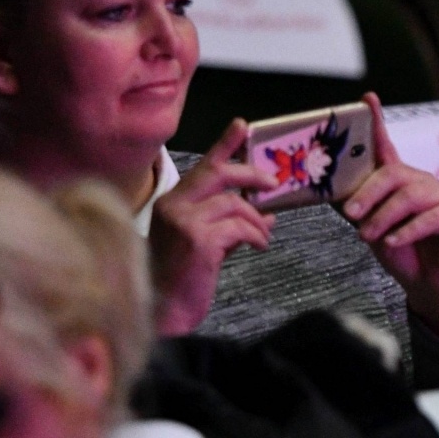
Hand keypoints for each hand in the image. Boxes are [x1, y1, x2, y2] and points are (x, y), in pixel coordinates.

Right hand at [150, 119, 276, 336]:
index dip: (224, 145)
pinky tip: (258, 247)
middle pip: (219, 174)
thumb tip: (267, 215)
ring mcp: (185, 221)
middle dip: (251, 174)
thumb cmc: (183, 279)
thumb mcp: (206, 244)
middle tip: (274, 183)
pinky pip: (240, 227)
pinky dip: (256, 235)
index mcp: (171, 203)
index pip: (202, 167)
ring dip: (257, 220)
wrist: (165, 311)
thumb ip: (231, 224)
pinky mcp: (199, 239)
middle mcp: (174, 206)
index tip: (243, 126)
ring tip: (262, 237)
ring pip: (235, 204)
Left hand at [342, 93, 438, 344]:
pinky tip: (393, 243)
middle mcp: (422, 182)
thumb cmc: (401, 251)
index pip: (386, 145)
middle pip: (394, 173)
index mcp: (399, 180)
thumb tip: (322, 189)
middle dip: (368, 192)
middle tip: (351, 214)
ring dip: (383, 217)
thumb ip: (353, 205)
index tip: (366, 99)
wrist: (430, 284)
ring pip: (409, 196)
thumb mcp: (369, 226)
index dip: (377, 121)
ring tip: (368, 237)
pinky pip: (429, 218)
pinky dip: (407, 231)